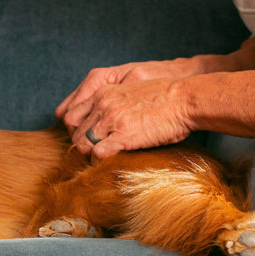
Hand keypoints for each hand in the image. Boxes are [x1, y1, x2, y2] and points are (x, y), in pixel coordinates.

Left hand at [56, 59, 203, 157]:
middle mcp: (102, 104)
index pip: (70, 114)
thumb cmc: (164, 98)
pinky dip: (99, 161)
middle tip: (92, 153)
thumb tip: (104, 123)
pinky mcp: (124, 134)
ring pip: (82, 143)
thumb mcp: (130, 92)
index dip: (75, 130)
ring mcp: (112, 119)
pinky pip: (98, 153)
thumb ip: (113, 103)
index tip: (84, 139)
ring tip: (99, 160)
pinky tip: (108, 163)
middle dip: (81, 144)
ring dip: (88, 154)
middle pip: (73, 131)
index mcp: (103, 92)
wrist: (184, 99)